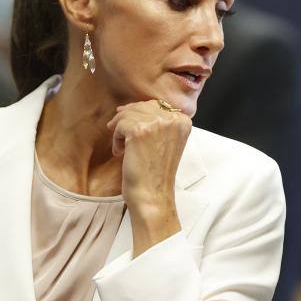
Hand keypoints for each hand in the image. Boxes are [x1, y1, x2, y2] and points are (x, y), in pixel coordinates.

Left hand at [106, 99, 191, 254]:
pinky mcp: (140, 130)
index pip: (157, 105)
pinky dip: (116, 137)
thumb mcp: (166, 142)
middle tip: (120, 135)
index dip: (140, 113)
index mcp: (183, 121)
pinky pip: (120, 123)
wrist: (153, 196)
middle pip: (142, 106)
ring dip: (120, 129)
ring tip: (122, 146)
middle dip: (127, 119)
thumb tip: (127, 107)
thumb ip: (159, 123)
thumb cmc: (156, 173)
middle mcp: (173, 119)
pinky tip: (120, 152)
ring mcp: (157, 123)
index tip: (130, 126)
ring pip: (129, 113)